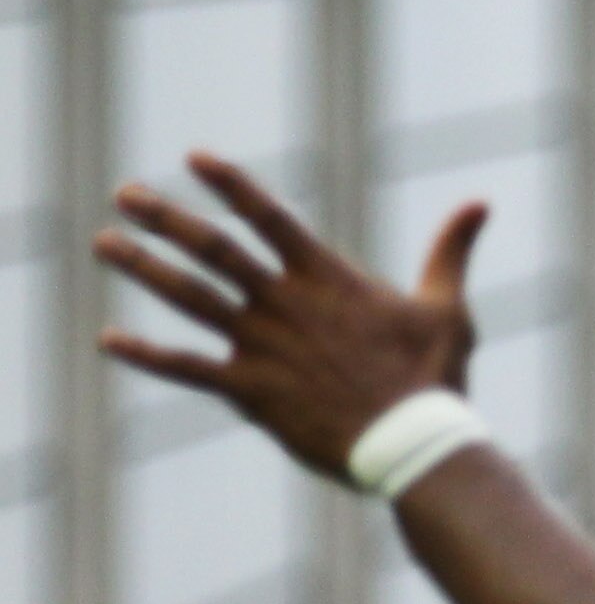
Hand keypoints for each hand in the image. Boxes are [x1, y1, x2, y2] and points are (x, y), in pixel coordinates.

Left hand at [95, 154, 484, 479]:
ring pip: (190, 298)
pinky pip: (188, 368)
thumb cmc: (438, 378)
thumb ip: (451, 252)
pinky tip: (110, 340)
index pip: (269, 217)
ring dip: (144, 267)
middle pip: (214, 249)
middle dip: (166, 218)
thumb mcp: (448, 308)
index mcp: (328, 279)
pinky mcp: (252, 391)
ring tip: (105, 243)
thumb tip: (480, 204)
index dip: (231, 185)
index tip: (194, 158)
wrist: (416, 445)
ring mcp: (264, 347)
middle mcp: (286, 305)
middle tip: (126, 195)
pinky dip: (147, 355)